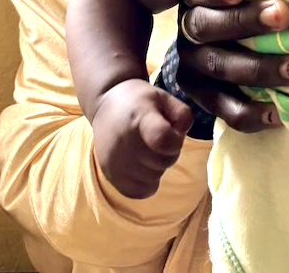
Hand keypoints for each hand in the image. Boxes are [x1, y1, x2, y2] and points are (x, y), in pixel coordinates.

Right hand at [90, 78, 192, 198]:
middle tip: (159, 138)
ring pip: (154, 177)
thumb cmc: (140, 101)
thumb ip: (182, 114)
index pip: (163, 139)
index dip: (175, 140)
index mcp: (140, 117)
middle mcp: (124, 141)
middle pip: (163, 161)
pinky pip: (138, 191)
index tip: (172, 130)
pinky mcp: (109, 175)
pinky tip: (142, 165)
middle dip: (169, 151)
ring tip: (148, 149)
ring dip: (157, 166)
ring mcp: (115, 161)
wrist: (106, 104)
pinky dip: (146, 182)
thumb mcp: (165, 97)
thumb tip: (182, 134)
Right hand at [175, 0, 288, 132]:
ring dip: (260, 69)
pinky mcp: (205, 97)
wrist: (229, 43)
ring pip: (221, 67)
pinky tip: (281, 111)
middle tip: (284, 16)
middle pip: (209, 26)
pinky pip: (227, 110)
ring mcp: (194, 65)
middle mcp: (190, 28)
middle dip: (246, 21)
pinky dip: (254, 113)